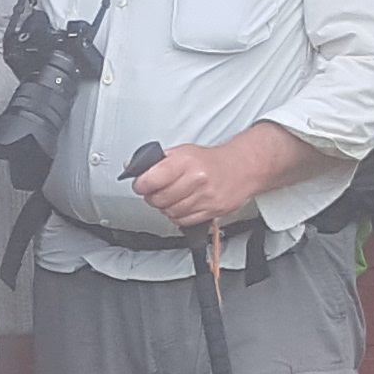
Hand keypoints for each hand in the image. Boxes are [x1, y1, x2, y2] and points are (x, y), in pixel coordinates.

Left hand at [126, 123, 309, 230]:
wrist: (241, 168)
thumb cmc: (210, 161)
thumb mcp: (182, 152)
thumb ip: (158, 161)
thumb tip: (133, 167)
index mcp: (185, 161)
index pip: (151, 179)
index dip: (140, 185)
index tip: (140, 185)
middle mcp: (196, 179)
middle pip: (159, 199)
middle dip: (152, 197)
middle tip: (155, 192)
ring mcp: (205, 197)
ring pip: (170, 212)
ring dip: (166, 207)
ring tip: (171, 198)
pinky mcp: (212, 211)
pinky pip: (184, 221)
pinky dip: (179, 216)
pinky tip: (182, 205)